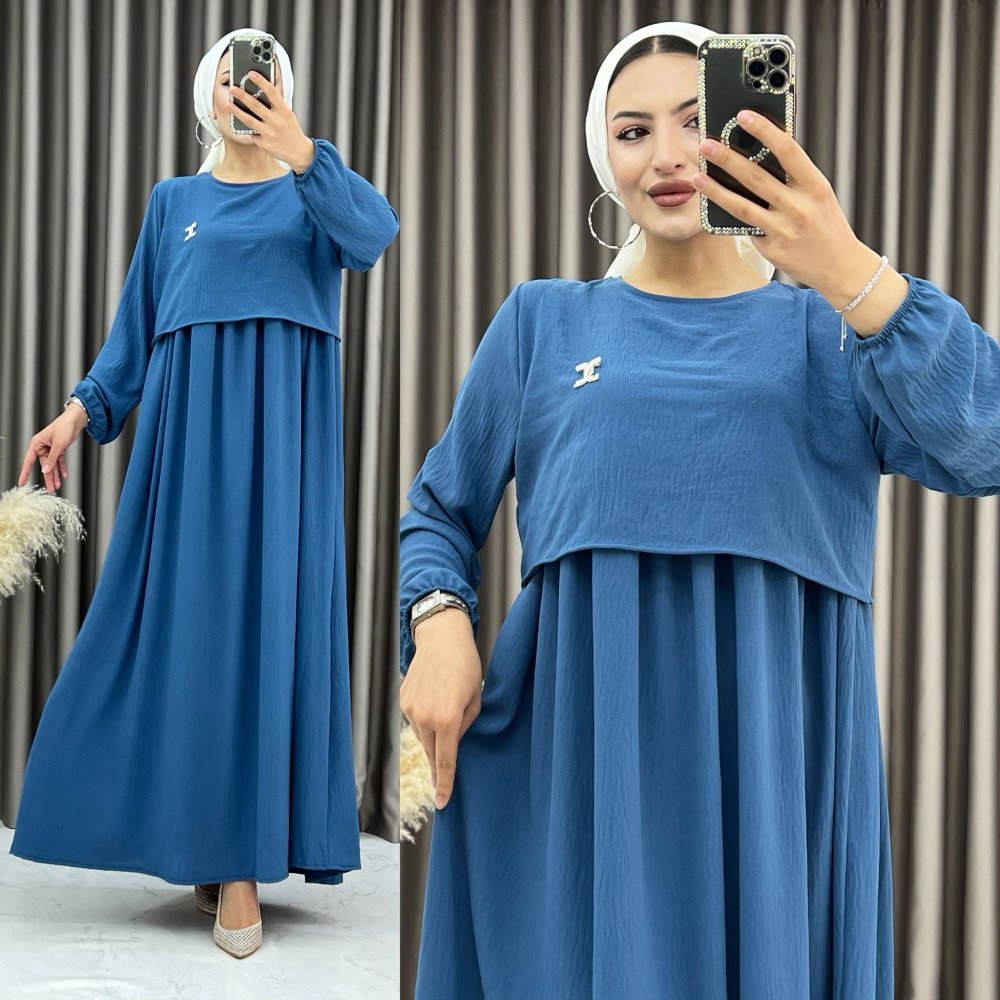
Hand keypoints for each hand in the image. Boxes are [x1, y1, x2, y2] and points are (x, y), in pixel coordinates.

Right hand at [19, 407, 87, 492]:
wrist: (75, 420)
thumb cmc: (64, 427)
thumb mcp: (58, 444)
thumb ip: (52, 458)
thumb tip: (46, 470)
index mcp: (37, 444)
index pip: (28, 461)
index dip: (25, 473)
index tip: (22, 482)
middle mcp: (42, 447)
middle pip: (44, 466)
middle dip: (48, 478)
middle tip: (50, 489)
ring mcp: (51, 449)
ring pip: (52, 465)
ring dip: (56, 475)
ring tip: (57, 486)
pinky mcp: (59, 449)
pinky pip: (59, 461)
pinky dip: (62, 468)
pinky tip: (64, 475)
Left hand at [228, 71, 315, 172]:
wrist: (299, 152)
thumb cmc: (292, 130)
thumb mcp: (288, 114)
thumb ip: (277, 103)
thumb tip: (267, 85)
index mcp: (284, 111)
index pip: (272, 92)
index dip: (261, 81)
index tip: (251, 73)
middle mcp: (277, 122)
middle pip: (256, 106)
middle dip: (242, 96)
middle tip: (232, 88)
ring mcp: (270, 134)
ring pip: (249, 120)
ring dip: (237, 111)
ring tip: (228, 104)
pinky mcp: (265, 144)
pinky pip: (252, 134)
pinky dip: (247, 128)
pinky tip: (239, 123)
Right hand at [400, 607, 483, 809]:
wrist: (442, 638)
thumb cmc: (466, 666)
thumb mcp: (476, 699)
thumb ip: (465, 726)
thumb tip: (454, 743)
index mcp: (447, 719)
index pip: (446, 761)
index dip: (445, 784)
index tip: (442, 803)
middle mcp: (424, 717)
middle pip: (432, 753)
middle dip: (439, 765)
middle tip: (444, 780)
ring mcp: (410, 709)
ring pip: (423, 737)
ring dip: (434, 736)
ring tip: (446, 712)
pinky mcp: (403, 701)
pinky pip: (415, 721)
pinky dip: (425, 720)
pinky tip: (435, 701)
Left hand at [693, 110, 909, 333]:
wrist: (841, 267)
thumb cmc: (826, 226)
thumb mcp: (818, 196)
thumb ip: (793, 178)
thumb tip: (758, 155)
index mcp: (815, 185)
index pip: (788, 150)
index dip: (764, 130)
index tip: (743, 115)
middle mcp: (800, 206)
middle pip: (757, 177)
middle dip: (728, 158)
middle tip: (706, 144)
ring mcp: (784, 229)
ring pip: (742, 205)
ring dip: (716, 189)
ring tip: (697, 176)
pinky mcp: (771, 248)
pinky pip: (744, 227)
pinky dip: (725, 215)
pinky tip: (708, 205)